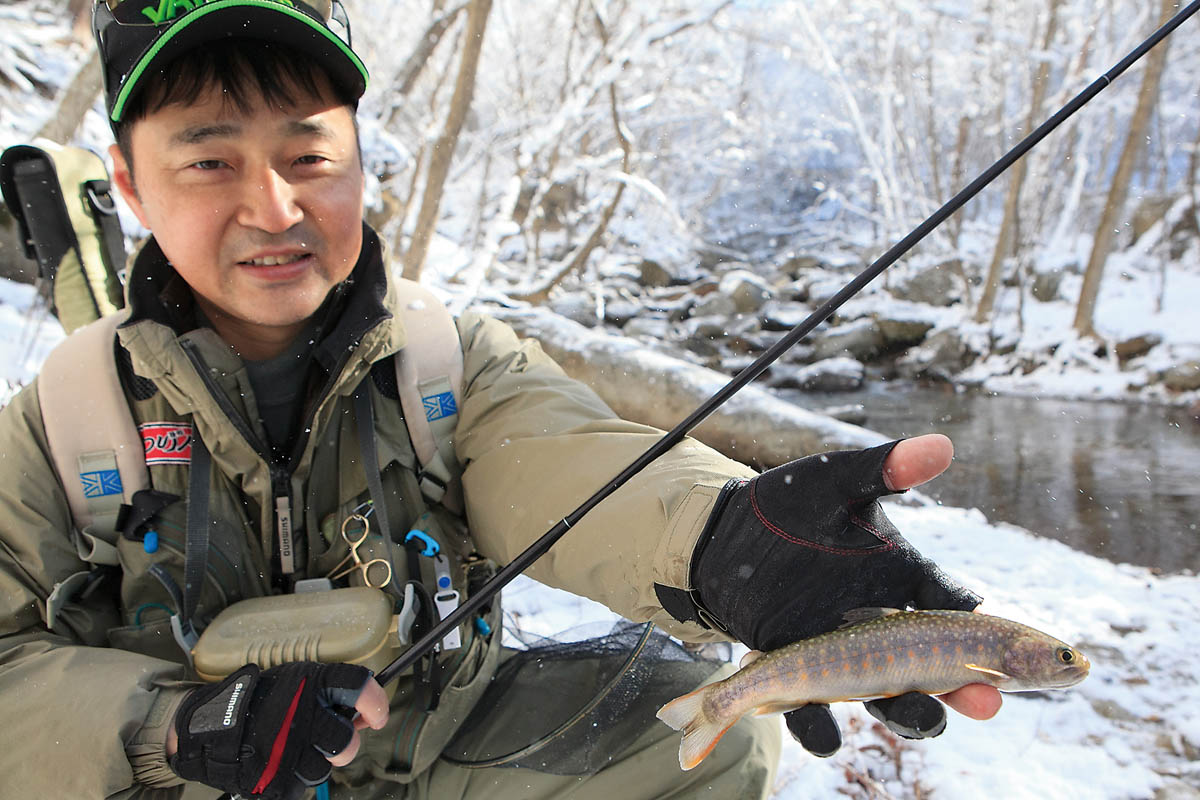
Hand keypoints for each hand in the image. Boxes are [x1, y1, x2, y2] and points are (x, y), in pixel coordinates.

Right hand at [168, 662, 387, 799]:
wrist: (206, 727)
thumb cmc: (257, 701)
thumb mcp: (294, 681)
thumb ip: (329, 695)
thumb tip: (365, 716)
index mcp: (311, 684)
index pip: (359, 685)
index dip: (375, 702)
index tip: (376, 715)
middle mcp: (303, 716)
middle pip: (346, 742)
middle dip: (341, 744)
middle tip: (326, 739)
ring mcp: (288, 751)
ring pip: (324, 767)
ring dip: (312, 761)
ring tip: (289, 747)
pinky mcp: (275, 780)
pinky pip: (300, 786)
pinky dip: (291, 777)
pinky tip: (276, 762)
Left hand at [689, 434, 998, 754]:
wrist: (721, 535)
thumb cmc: (788, 503)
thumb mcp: (835, 482)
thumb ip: (884, 469)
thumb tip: (942, 445)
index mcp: (900, 577)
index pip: (950, 603)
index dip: (978, 624)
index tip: (999, 639)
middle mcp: (881, 624)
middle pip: (935, 667)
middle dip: (965, 687)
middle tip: (989, 701)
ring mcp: (842, 656)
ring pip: (887, 699)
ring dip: (910, 714)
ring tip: (927, 716)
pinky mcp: (798, 675)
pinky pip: (813, 715)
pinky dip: (819, 729)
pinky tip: (825, 733)